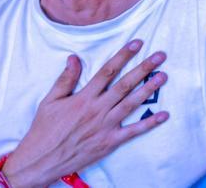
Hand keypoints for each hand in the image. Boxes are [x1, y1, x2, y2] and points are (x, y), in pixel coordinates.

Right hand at [2, 41, 168, 187]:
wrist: (41, 160)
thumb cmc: (44, 130)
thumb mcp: (50, 101)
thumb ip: (65, 79)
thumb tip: (75, 57)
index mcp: (83, 98)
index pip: (107, 71)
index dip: (123, 55)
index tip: (138, 43)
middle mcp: (97, 109)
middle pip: (124, 84)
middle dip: (144, 69)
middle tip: (160, 56)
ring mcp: (105, 126)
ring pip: (131, 104)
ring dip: (149, 90)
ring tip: (163, 76)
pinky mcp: (110, 142)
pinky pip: (133, 131)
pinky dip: (150, 123)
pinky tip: (164, 115)